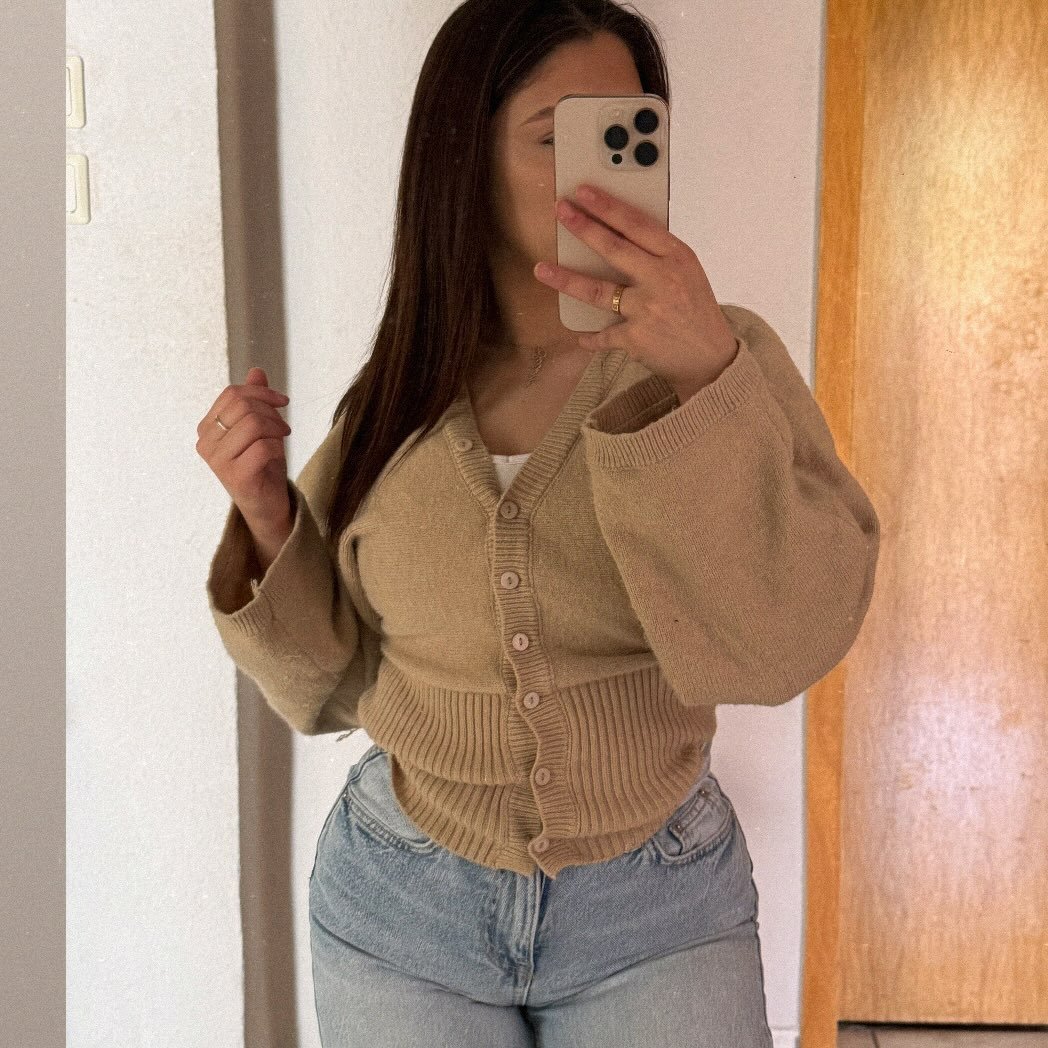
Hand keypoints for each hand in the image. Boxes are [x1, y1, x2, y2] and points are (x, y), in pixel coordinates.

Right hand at [196, 366, 292, 535]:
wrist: (266, 506)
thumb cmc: (262, 465)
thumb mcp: (259, 428)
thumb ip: (254, 401)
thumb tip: (256, 371)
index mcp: (207, 428)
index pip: (232, 394)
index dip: (261, 393)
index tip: (283, 401)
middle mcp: (206, 443)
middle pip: (243, 406)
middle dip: (271, 411)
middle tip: (284, 427)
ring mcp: (218, 461)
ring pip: (253, 423)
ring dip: (276, 429)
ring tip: (282, 440)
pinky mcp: (235, 476)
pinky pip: (262, 447)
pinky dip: (277, 447)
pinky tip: (278, 456)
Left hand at [533, 184, 738, 397]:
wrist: (711, 356)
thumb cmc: (695, 309)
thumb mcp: (687, 272)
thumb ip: (658, 254)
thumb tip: (615, 232)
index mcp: (678, 257)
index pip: (638, 224)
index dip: (608, 206)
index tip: (584, 192)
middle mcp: (663, 280)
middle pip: (614, 249)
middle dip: (583, 228)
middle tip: (561, 211)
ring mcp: (648, 310)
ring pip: (598, 291)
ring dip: (566, 279)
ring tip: (542, 269)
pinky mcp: (636, 338)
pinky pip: (602, 335)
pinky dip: (589, 337)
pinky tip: (578, 334)